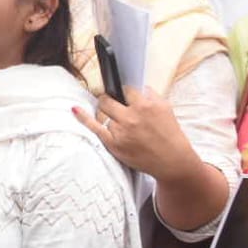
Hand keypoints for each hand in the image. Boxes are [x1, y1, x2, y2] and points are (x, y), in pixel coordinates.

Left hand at [72, 87, 198, 181]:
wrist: (172, 161)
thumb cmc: (170, 134)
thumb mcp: (166, 108)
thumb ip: (151, 94)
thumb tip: (137, 86)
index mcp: (145, 106)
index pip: (126, 89)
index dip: (125, 92)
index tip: (124, 94)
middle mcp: (131, 117)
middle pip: (108, 99)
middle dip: (110, 99)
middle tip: (113, 103)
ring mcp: (121, 131)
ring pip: (103, 113)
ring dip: (108, 114)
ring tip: (118, 120)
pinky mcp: (114, 143)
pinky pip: (94, 127)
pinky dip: (83, 117)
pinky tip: (75, 109)